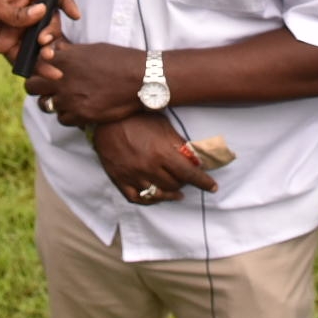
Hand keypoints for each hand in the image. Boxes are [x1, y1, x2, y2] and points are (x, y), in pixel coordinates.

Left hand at [0, 0, 79, 63]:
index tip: (74, 14)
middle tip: (44, 42)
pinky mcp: (6, 48)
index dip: (63, 2)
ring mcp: (14, 31)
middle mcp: (21, 13)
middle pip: (47, 21)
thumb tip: (40, 11)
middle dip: (51, 32)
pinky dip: (35, 66)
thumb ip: (14, 10)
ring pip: (39, 42)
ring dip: (47, 51)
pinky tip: (45, 73)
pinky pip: (25, 57)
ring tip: (49, 60)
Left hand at [25, 40, 142, 126]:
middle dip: (38, 87)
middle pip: (32, 87)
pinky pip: (62, 119)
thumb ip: (70, 53)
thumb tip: (56, 52)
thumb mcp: (92, 49)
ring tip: (66, 100)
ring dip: (53, 102)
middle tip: (48, 88)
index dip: (37, 69)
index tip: (44, 72)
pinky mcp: (81, 115)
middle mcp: (62, 79)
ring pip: (45, 105)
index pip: (34, 65)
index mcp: (64, 59)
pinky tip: (79, 109)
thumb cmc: (119, 59)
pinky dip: (68, 115)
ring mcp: (70, 99)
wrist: (140, 79)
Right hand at [90, 113, 216, 204]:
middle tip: (188, 178)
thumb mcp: (162, 125)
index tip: (212, 187)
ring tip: (178, 191)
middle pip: (174, 185)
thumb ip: (178, 143)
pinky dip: (150, 199)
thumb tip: (194, 157)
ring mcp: (133, 176)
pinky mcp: (119, 179)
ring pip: (158, 194)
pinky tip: (157, 195)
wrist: (105, 119)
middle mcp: (148, 168)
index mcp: (161, 153)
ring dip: (171, 193)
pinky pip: (137, 198)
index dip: (203, 182)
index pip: (189, 174)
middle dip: (185, 183)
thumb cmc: (136, 118)